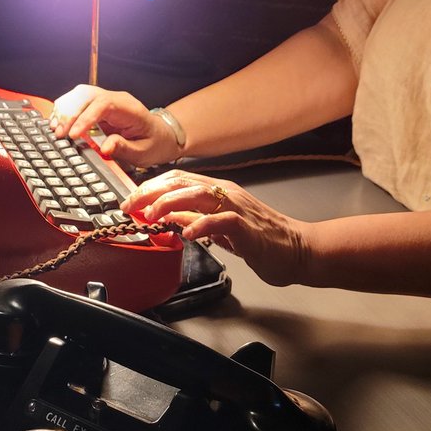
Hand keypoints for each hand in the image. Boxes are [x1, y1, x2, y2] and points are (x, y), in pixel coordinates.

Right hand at [49, 85, 177, 167]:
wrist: (159, 136)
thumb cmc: (153, 143)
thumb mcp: (143, 152)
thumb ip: (124, 148)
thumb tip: (105, 148)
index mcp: (129, 108)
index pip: (103, 104)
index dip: (85, 117)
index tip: (73, 135)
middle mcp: (116, 99)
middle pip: (88, 96)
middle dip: (70, 113)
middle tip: (59, 134)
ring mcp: (106, 101)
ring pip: (79, 95)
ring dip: (65, 111)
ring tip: (55, 130)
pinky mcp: (97, 107)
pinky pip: (78, 102)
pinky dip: (65, 111)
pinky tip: (58, 124)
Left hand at [121, 169, 311, 287]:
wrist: (298, 250)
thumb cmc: (263, 239)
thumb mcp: (220, 229)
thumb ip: (196, 219)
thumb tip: (169, 216)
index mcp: (218, 191)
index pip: (177, 180)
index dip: (150, 188)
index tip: (131, 202)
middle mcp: (226, 193)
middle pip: (182, 182)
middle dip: (152, 192)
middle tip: (132, 206)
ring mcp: (238, 207)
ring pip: (199, 194)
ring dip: (171, 203)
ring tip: (153, 215)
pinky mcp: (248, 227)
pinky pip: (222, 221)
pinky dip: (203, 225)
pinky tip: (188, 234)